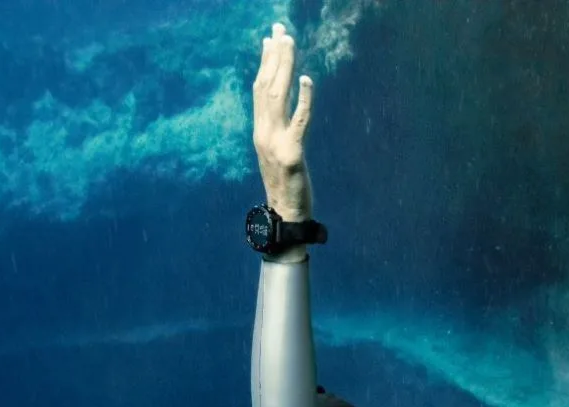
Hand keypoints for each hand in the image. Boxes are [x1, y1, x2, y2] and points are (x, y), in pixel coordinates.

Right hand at [252, 22, 313, 222]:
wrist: (284, 216)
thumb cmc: (285, 185)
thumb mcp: (276, 152)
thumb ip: (277, 129)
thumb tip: (280, 107)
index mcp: (260, 130)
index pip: (260, 89)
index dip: (265, 63)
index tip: (270, 38)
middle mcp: (263, 132)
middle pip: (267, 87)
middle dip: (274, 56)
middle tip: (281, 29)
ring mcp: (276, 142)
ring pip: (279, 97)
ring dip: (284, 68)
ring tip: (289, 43)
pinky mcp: (292, 154)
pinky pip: (299, 122)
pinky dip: (304, 99)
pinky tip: (308, 79)